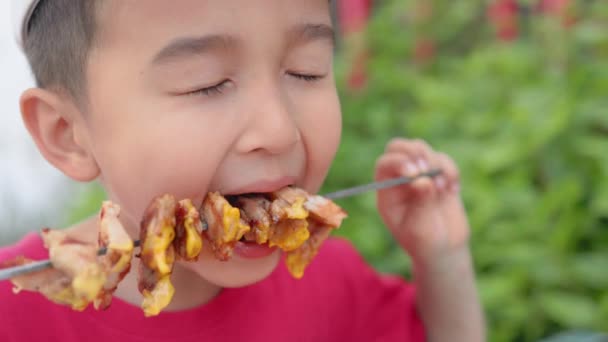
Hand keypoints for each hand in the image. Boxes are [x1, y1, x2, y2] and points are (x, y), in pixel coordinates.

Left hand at [374, 138, 470, 265]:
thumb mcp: (420, 229)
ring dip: (436, 163)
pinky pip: (443, 159)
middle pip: (398, 147)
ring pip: (421, 148)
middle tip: (428, 169)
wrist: (444, 250)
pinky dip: (451, 170)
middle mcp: (399, 180)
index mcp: (387, 192)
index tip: (415, 173)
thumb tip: (423, 180)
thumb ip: (421, 205)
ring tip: (443, 189)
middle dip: (415, 152)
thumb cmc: (425, 244)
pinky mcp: (438, 174)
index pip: (385, 164)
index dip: (399, 162)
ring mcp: (419, 175)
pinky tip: (453, 190)